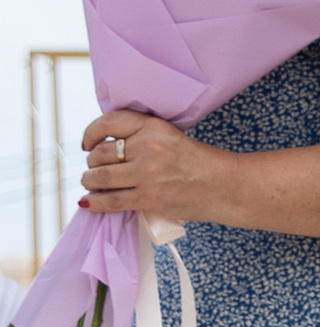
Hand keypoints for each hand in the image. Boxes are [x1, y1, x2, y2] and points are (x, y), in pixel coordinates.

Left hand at [78, 112, 224, 220]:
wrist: (224, 186)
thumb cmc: (200, 163)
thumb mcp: (171, 137)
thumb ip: (141, 138)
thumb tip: (105, 149)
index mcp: (154, 127)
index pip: (109, 123)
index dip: (91, 133)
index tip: (88, 143)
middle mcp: (148, 147)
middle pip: (100, 153)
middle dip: (92, 163)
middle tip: (96, 169)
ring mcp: (148, 174)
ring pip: (100, 177)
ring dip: (90, 182)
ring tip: (92, 184)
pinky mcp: (149, 198)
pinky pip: (112, 200)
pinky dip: (95, 203)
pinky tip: (89, 202)